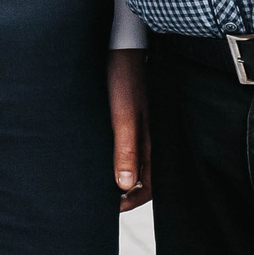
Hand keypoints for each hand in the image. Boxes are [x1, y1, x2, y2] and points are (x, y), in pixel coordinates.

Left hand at [108, 48, 150, 211]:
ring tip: (100, 183)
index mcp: (153, 141)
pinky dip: (119, 156)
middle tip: (104, 202)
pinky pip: (130, 143)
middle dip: (127, 192)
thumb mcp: (122, 116)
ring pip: (137, 161)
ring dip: (122, 175)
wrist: (123, 45)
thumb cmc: (124, 79)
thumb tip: (123, 186)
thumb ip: (126, 149)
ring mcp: (144, 126)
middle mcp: (152, 137)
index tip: (111, 209)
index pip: (148, 185)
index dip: (131, 201)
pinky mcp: (134, 115)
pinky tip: (102, 154)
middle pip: (144, 176)